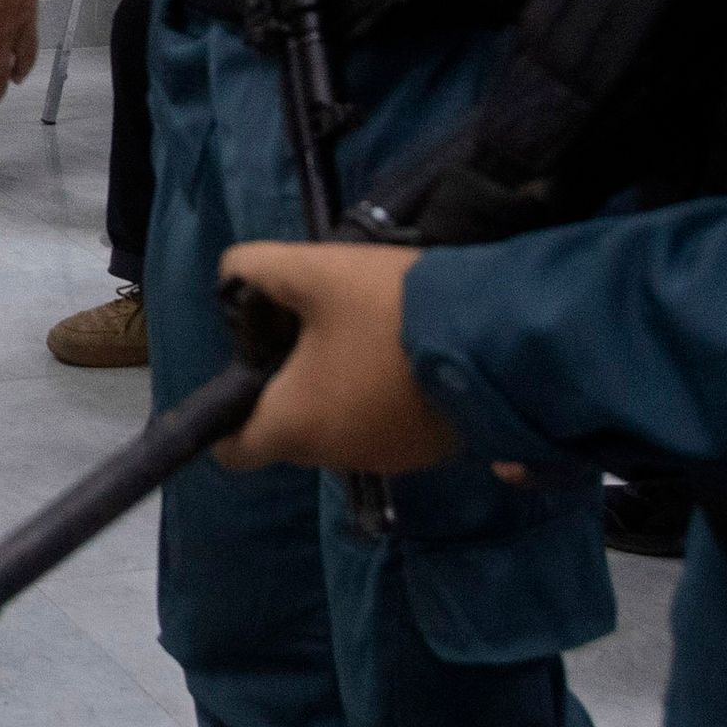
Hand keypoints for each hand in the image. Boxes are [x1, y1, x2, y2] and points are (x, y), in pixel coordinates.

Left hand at [218, 242, 464, 473]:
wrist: (499, 337)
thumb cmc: (391, 309)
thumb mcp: (313, 270)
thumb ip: (256, 268)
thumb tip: (232, 275)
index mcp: (294, 427)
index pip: (233, 449)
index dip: (226, 413)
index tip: (251, 365)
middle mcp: (334, 457)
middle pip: (288, 429)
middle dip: (288, 385)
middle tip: (311, 328)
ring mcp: (387, 458)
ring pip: (337, 427)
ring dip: (337, 389)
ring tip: (361, 333)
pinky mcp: (428, 452)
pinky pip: (383, 427)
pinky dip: (379, 398)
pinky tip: (398, 354)